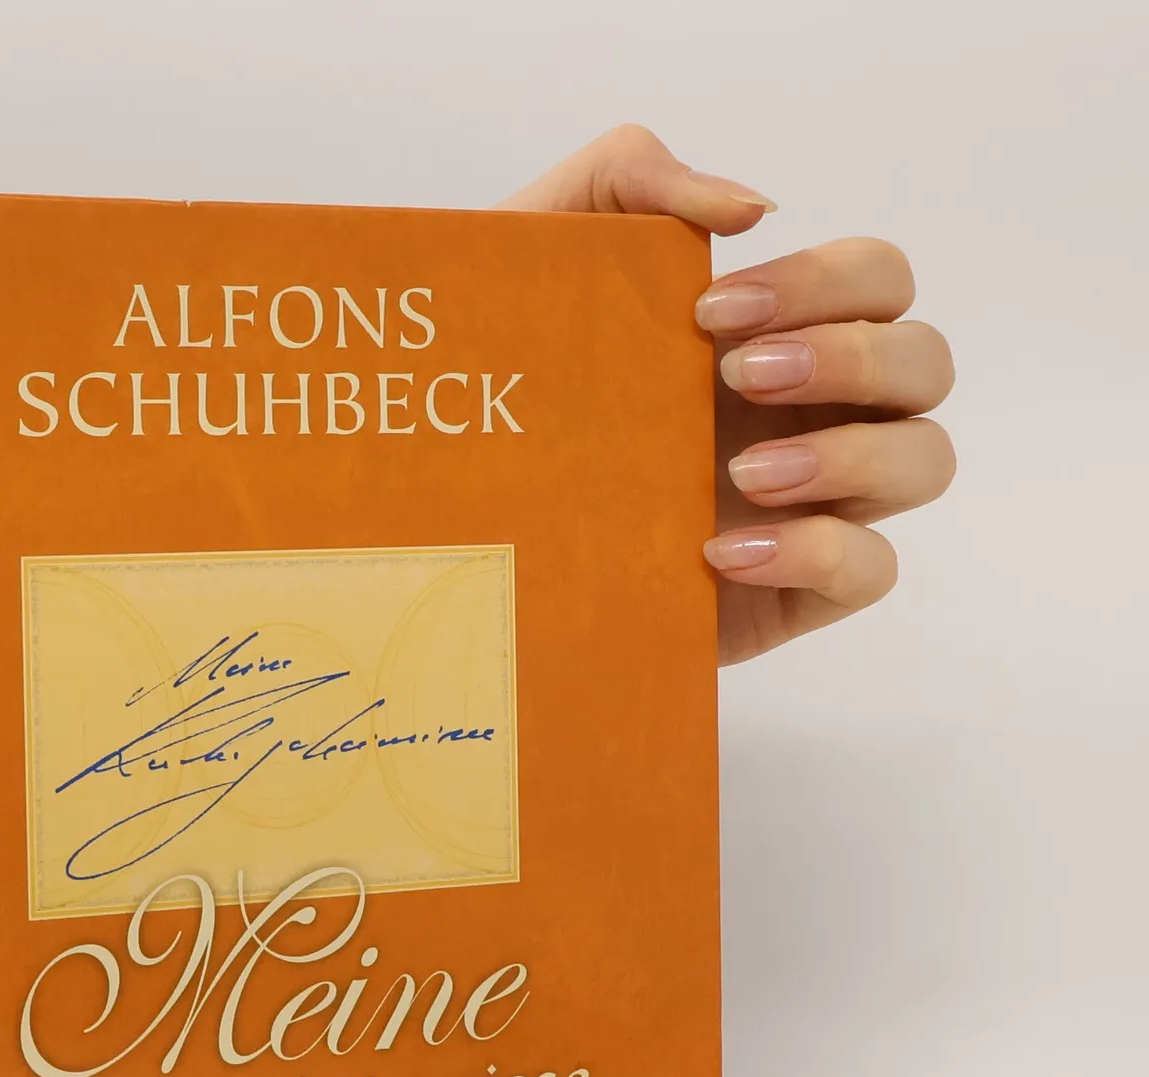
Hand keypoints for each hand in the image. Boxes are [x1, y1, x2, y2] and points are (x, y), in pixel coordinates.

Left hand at [501, 126, 954, 664]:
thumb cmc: (512, 386)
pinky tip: (725, 551)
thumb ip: (630, 180)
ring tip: (747, 471)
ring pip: (924, 461)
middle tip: (734, 378)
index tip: (712, 311)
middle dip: (850, 358)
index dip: (826, 283)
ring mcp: (813, 503)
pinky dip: (817, 552)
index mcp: (782, 334)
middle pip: (924, 362)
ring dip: (851, 455)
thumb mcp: (539, 253)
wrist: (455, 517)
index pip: (878, 280)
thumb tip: (752, 208)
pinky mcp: (792, 592)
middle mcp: (815, 412)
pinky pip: (871, 569)